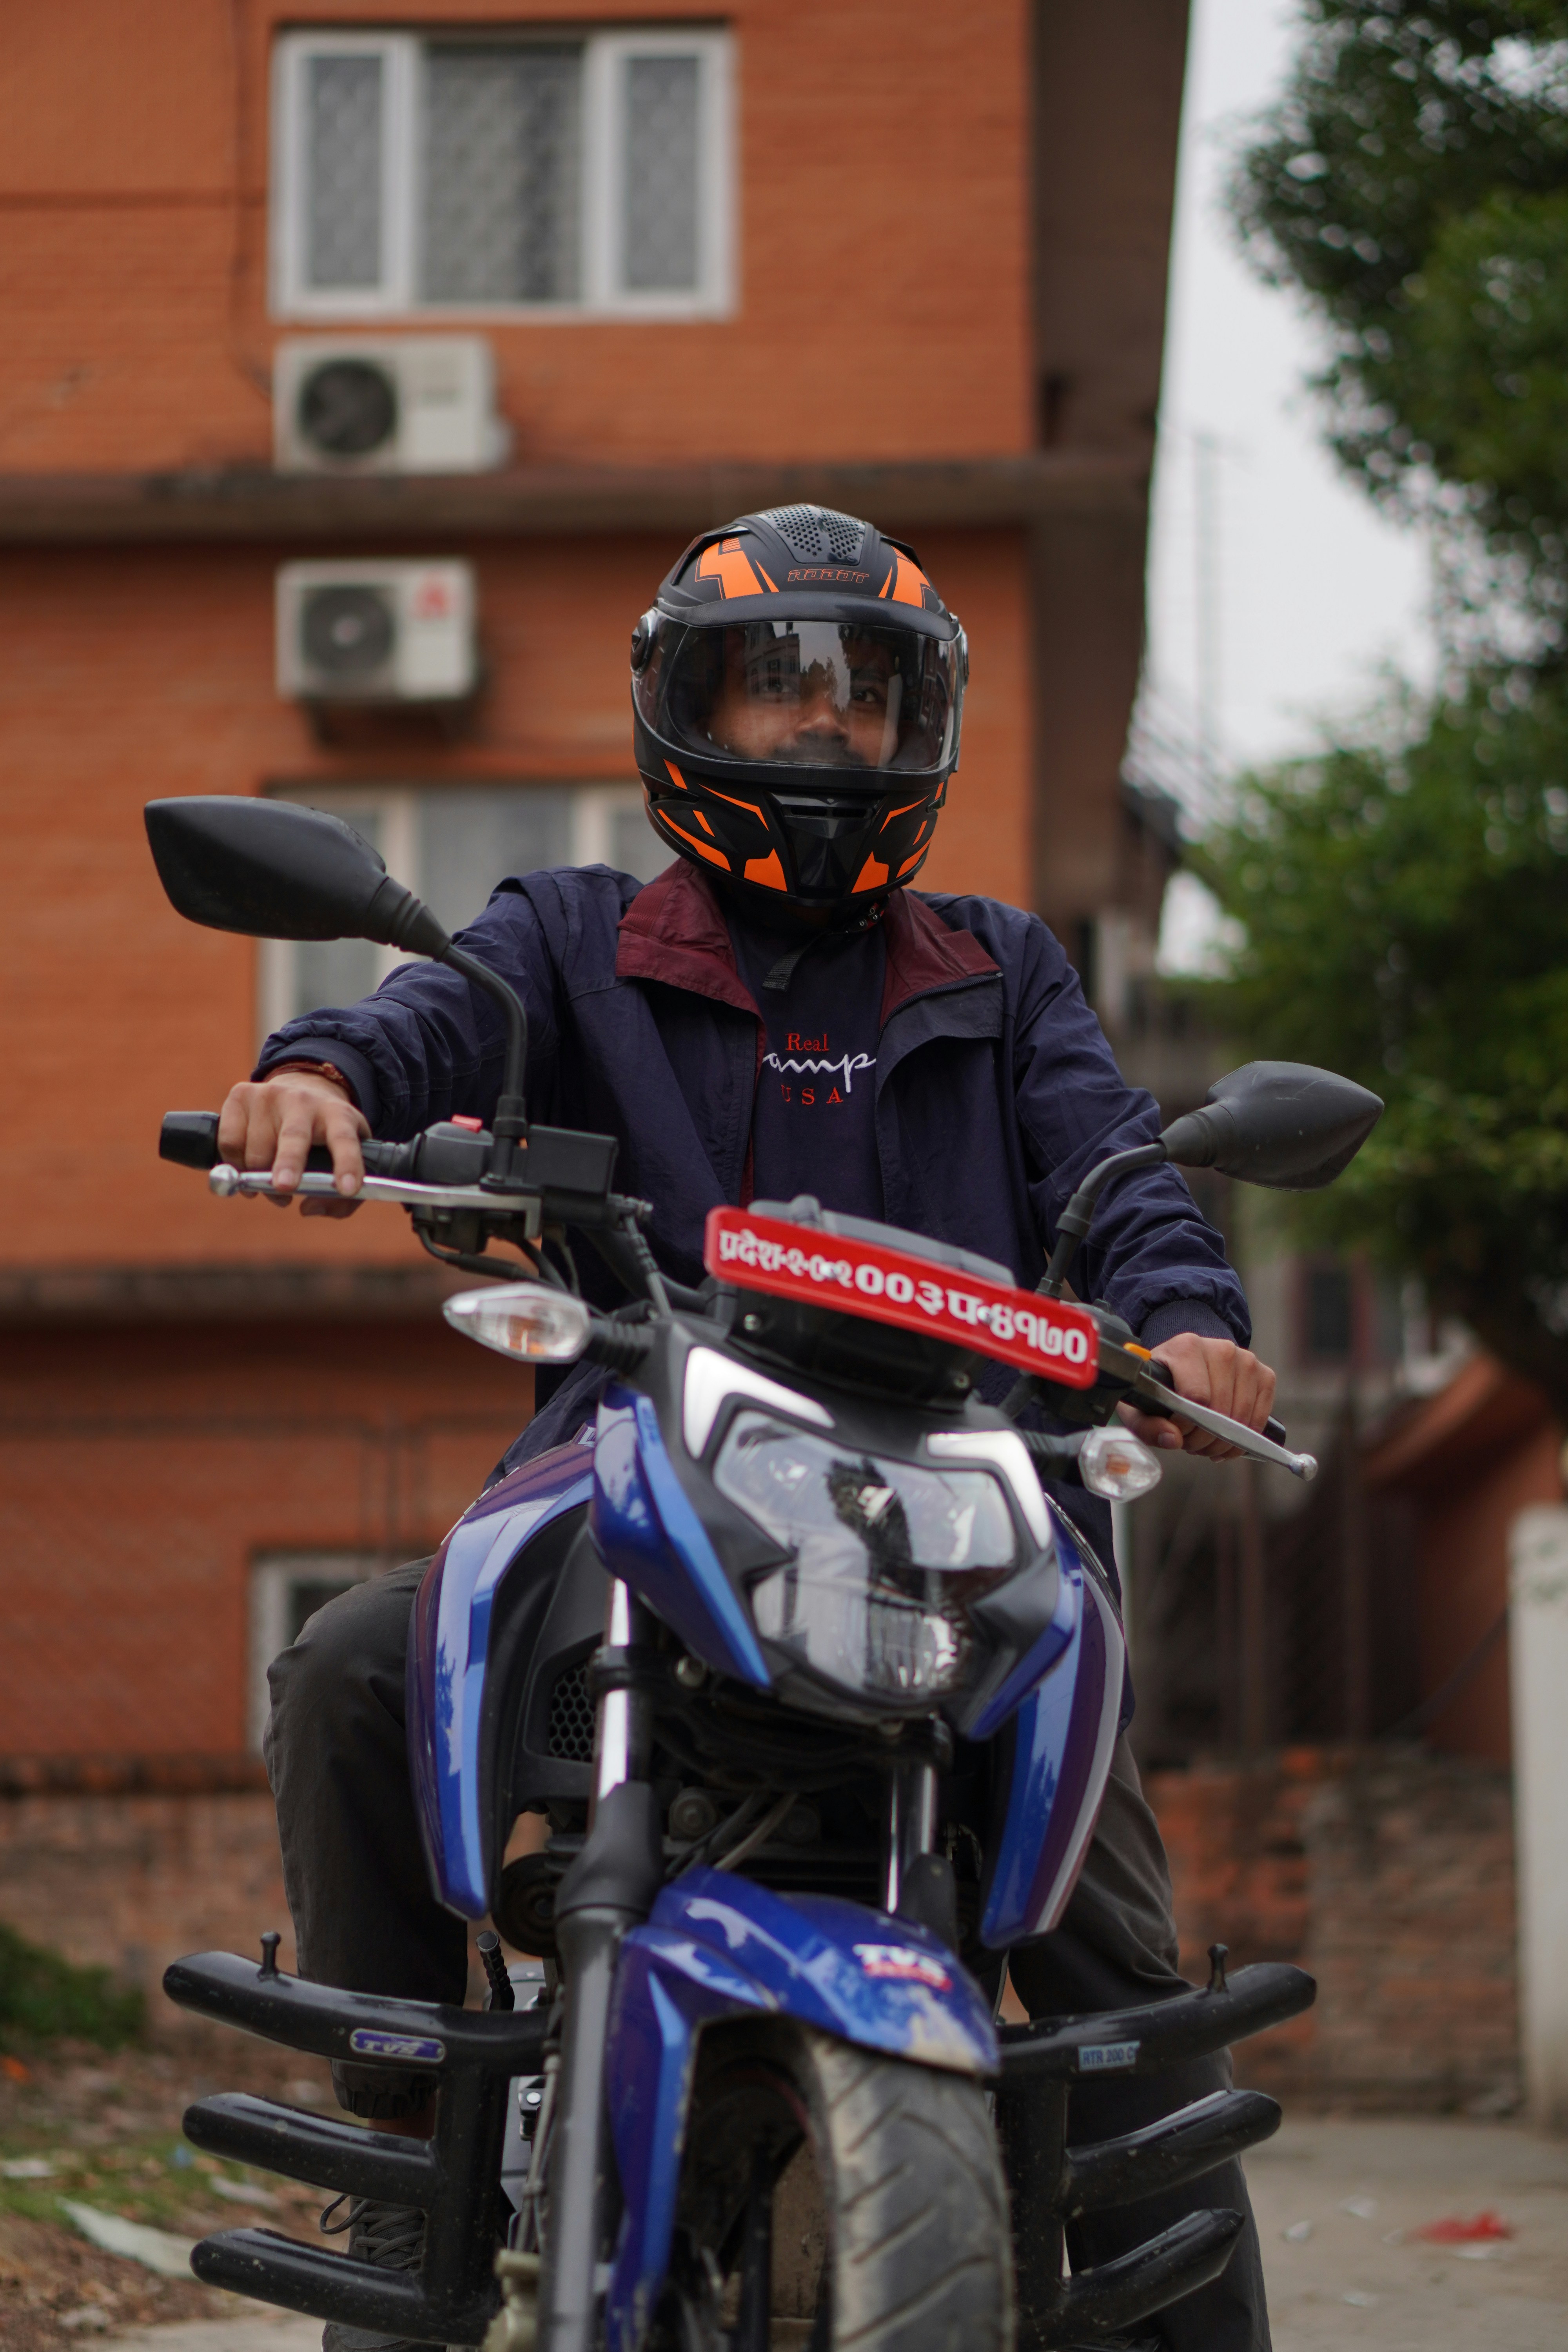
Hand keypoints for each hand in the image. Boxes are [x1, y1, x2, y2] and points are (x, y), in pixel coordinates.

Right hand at [216, 1072, 368, 1216]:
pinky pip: (230, 1142)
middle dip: (289, 1163)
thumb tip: (308, 1208)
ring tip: (271, 1186)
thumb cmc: (323, 1136)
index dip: (347, 1164)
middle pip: (295, 1136)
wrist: (298, 1089)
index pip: (345, 1140)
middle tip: (285, 1187)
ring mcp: (270, 1095)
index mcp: (338, 1114)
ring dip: (260, 1180)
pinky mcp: (241, 1095)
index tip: (348, 1189)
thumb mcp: (346, 1159)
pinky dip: (235, 1165)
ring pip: (258, 1149)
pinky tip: (246, 1169)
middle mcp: (304, 1100)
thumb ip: (341, 1198)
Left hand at [1119, 1332, 1275, 1461]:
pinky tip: (1228, 1439)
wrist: (1187, 1366)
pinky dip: (1245, 1437)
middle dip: (1204, 1437)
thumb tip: (1172, 1439)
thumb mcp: (1142, 1406)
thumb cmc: (1163, 1386)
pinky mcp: (1264, 1374)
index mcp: (1187, 1347)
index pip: (1196, 1396)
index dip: (1187, 1424)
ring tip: (1206, 1441)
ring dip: (1224, 1441)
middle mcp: (1221, 1348)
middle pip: (1220, 1409)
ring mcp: (1246, 1360)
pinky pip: (1260, 1416)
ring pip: (1241, 1416)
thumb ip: (1148, 1425)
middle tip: (1191, 1443)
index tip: (1177, 1431)